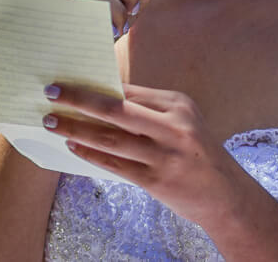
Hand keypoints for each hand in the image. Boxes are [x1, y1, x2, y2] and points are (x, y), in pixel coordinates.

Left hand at [41, 82, 230, 225]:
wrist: (227, 196)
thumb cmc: (197, 152)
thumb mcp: (182, 122)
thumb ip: (148, 110)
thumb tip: (100, 96)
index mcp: (178, 105)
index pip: (128, 90)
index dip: (95, 84)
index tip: (69, 80)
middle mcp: (173, 127)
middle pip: (116, 109)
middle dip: (79, 99)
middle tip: (50, 92)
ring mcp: (164, 155)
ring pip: (110, 139)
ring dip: (76, 128)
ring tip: (52, 122)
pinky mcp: (157, 181)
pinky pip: (115, 165)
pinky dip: (90, 154)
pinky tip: (72, 145)